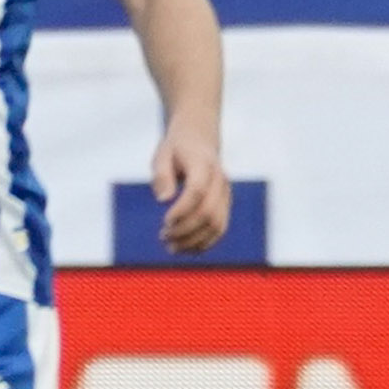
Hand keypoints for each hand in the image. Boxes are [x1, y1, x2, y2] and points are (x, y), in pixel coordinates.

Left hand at [149, 123, 231, 254]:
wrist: (199, 139)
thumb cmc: (176, 149)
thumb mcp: (162, 155)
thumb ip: (162, 175)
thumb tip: (163, 200)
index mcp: (203, 163)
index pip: (197, 190)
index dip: (182, 210)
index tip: (164, 221)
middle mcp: (220, 179)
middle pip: (208, 211)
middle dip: (185, 229)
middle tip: (163, 237)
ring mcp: (226, 193)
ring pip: (217, 224)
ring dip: (194, 240)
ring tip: (172, 247)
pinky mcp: (226, 204)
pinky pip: (221, 228)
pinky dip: (205, 242)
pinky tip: (186, 248)